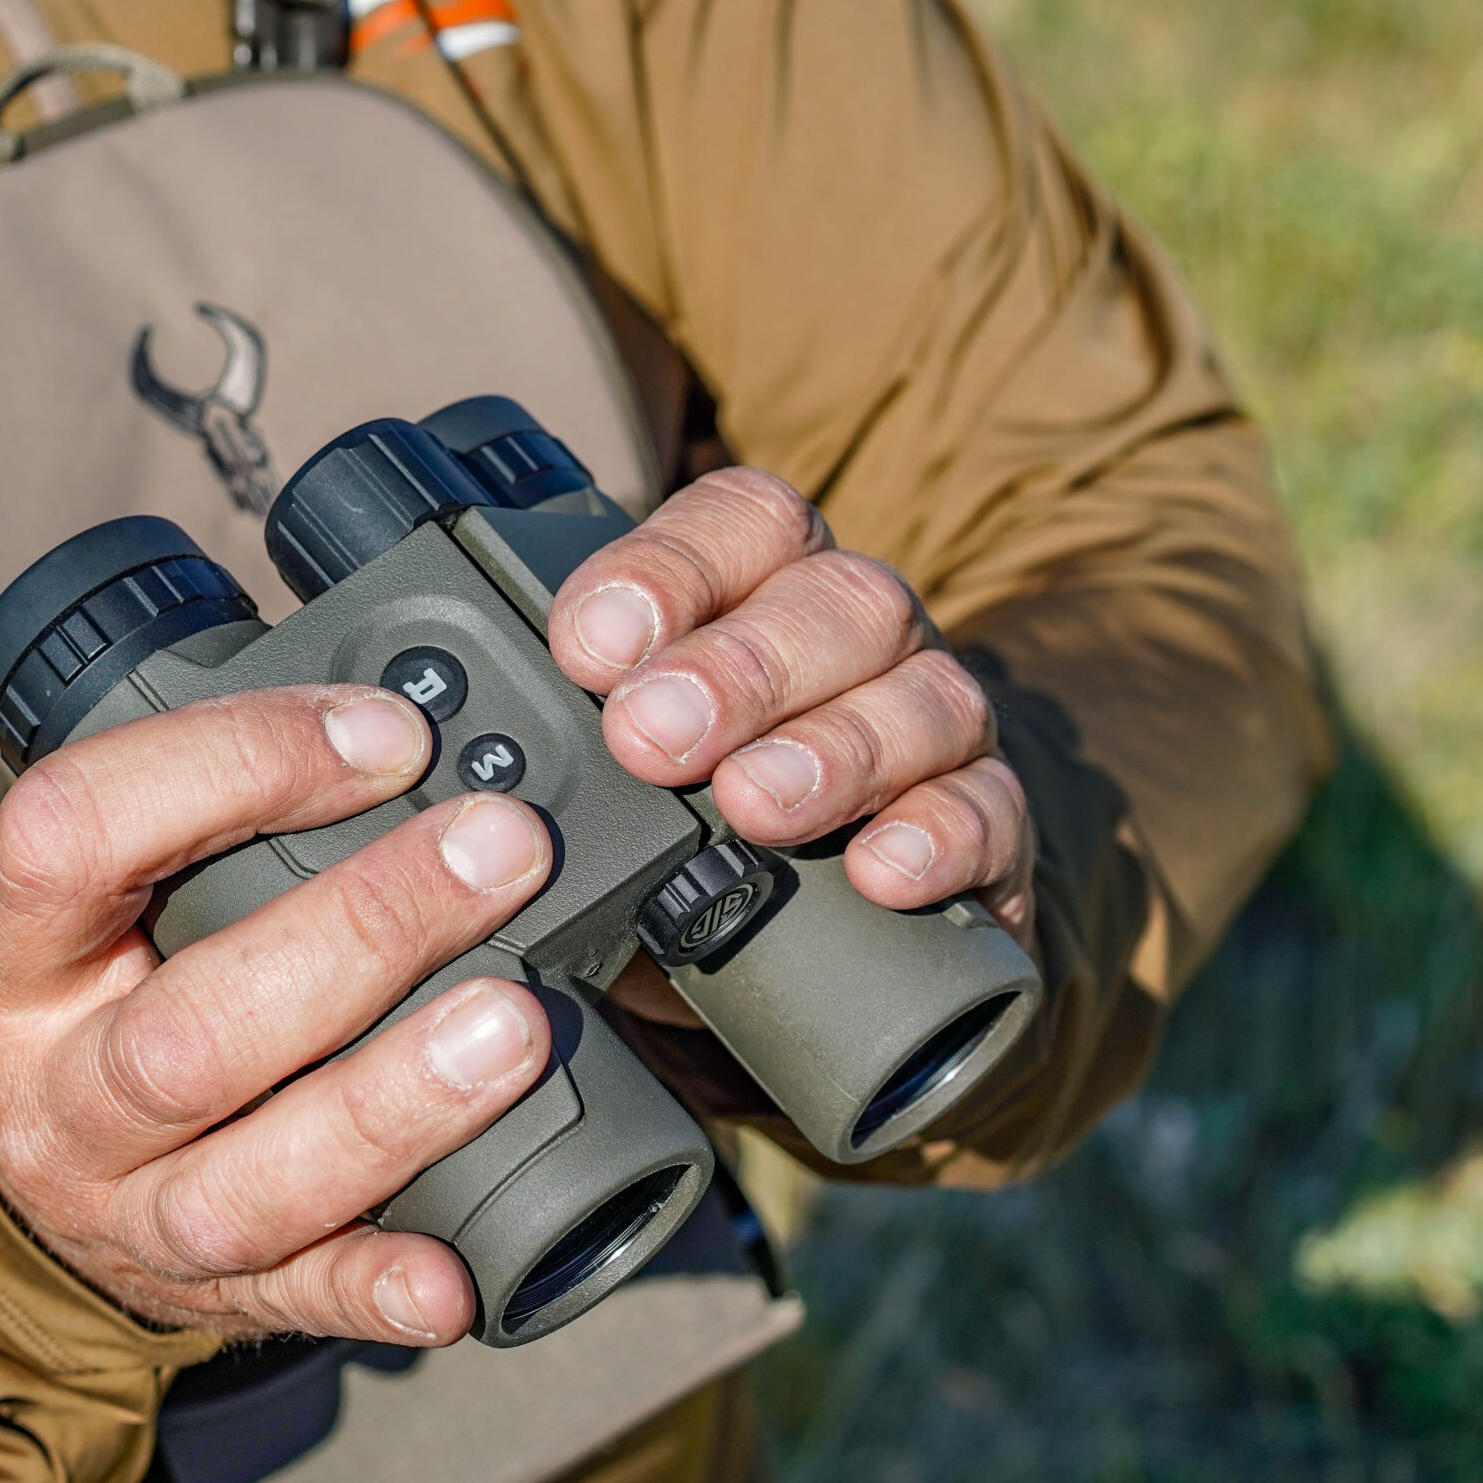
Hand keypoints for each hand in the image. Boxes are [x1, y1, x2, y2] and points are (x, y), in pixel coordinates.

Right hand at [0, 685, 554, 1345]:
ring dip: (391, 1103)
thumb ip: (209, 811)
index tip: (384, 735)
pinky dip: (377, 1291)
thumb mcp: (95, 887)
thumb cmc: (95, 983)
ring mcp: (124, 1209)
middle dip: (361, 932)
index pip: (74, 834)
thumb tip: (402, 730)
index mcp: (12, 952)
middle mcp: (52, 1092)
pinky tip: (452, 1276)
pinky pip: (296, 1303)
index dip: (233, 767)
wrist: (24, 1171)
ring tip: (513, 1029)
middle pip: (187, 1032)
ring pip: (245, 1183)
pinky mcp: (206, 1297)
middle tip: (501, 853)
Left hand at [549, 467, 1035, 942]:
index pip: (741, 521)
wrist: (827, 961)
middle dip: (738, 667)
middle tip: (650, 737)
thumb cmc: (702, 839)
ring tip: (752, 806)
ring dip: (833, 749)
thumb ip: (576, 757)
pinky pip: (989, 812)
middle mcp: (863, 642)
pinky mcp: (993, 830)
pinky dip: (938, 836)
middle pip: (838, 602)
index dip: (667, 568)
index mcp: (768, 591)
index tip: (589, 647)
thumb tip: (488, 784)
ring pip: (924, 696)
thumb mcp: (623, 787)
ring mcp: (938, 727)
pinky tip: (879, 871)